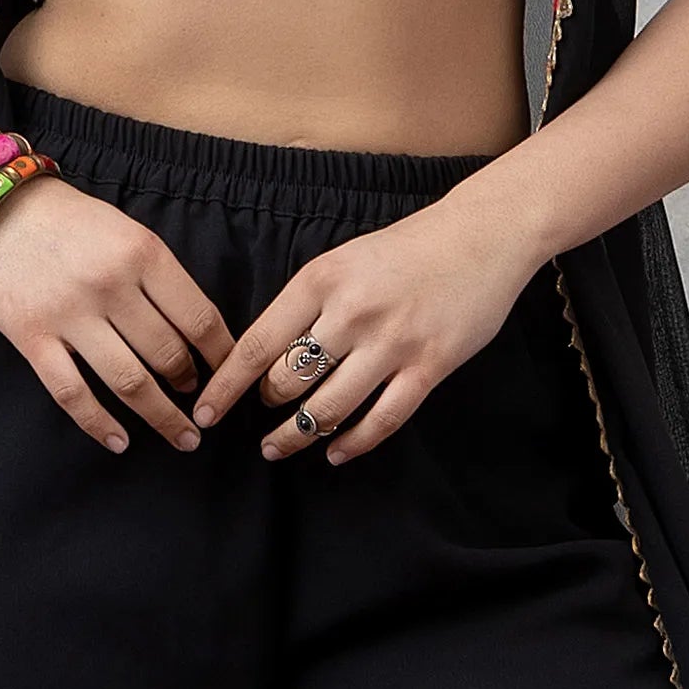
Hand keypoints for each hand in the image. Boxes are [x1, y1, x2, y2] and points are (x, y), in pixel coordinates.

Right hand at [0, 178, 234, 453]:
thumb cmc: (67, 220)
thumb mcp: (125, 230)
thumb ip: (158, 274)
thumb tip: (196, 330)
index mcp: (142, 253)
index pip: (199, 318)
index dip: (222, 355)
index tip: (229, 373)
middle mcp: (110, 285)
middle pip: (168, 354)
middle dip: (190, 385)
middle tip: (198, 400)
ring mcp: (69, 315)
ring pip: (129, 382)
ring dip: (162, 417)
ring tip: (182, 436)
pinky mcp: (32, 338)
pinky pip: (72, 394)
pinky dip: (100, 425)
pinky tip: (121, 442)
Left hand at [197, 187, 540, 464]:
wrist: (483, 235)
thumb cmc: (408, 249)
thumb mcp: (344, 260)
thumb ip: (308, 302)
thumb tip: (265, 355)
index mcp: (321, 279)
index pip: (257, 345)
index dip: (226, 386)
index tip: (205, 412)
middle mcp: (352, 312)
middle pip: (288, 379)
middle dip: (267, 406)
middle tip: (262, 418)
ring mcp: (392, 342)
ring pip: (328, 407)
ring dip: (297, 436)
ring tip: (280, 447)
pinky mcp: (429, 366)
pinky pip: (382, 420)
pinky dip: (353, 443)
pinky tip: (336, 453)